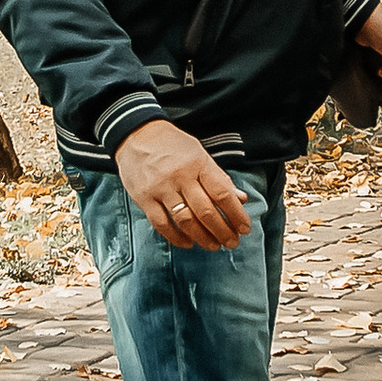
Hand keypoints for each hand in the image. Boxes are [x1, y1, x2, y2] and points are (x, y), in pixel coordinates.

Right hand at [114, 118, 252, 249]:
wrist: (137, 134)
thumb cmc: (173, 145)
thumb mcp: (200, 154)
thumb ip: (219, 177)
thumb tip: (241, 199)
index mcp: (198, 163)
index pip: (222, 194)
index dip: (236, 214)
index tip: (244, 228)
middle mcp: (180, 176)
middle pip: (206, 211)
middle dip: (222, 231)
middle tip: (232, 243)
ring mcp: (161, 188)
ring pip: (185, 221)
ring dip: (203, 238)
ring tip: (213, 245)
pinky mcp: (144, 198)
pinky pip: (162, 224)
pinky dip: (177, 237)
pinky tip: (188, 243)